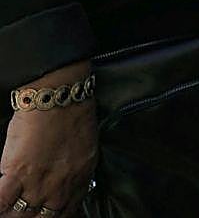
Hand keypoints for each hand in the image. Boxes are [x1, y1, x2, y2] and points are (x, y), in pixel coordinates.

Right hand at [0, 63, 96, 216]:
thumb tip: (68, 182)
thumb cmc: (73, 116)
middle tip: (23, 215)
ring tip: (7, 212)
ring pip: (20, 215)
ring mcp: (38, 183)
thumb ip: (75, 172)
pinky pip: (1, 200)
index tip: (45, 217)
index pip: (66, 213)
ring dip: (11, 215)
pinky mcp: (17, 173)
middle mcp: (59, 187)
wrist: (60, 98)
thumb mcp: (85, 150)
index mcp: (79, 180)